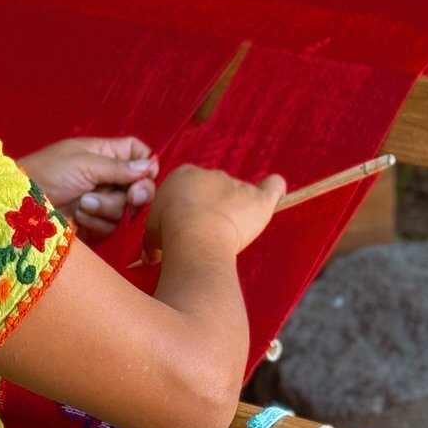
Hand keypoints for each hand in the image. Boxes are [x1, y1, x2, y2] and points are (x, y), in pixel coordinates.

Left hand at [19, 137, 158, 239]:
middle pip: (141, 186)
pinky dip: (97, 223)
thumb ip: (118, 167)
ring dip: (106, 208)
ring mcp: (101, 202)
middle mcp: (106, 177)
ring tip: (83, 203)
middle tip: (131, 197)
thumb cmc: (48, 173)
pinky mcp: (94, 225)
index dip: (146, 165)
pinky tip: (79, 218)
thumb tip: (150, 167)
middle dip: (134, 194)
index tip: (144, 175)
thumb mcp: (84, 163)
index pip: (138, 154)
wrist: (22, 206)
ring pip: (126, 210)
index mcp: (104, 154)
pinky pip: (111, 227)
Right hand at [145, 165, 285, 258]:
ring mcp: (238, 186)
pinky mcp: (259, 200)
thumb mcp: (152, 233)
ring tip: (232, 232)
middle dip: (211, 211)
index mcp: (183, 175)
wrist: (195, 234)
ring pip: (240, 195)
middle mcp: (212, 174)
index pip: (189, 189)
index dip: (188, 209)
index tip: (185, 227)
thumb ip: (155, 237)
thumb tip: (151, 253)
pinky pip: (272, 187)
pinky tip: (275, 189)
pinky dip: (275, 188)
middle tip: (205, 235)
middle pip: (216, 191)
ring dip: (237, 211)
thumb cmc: (169, 233)